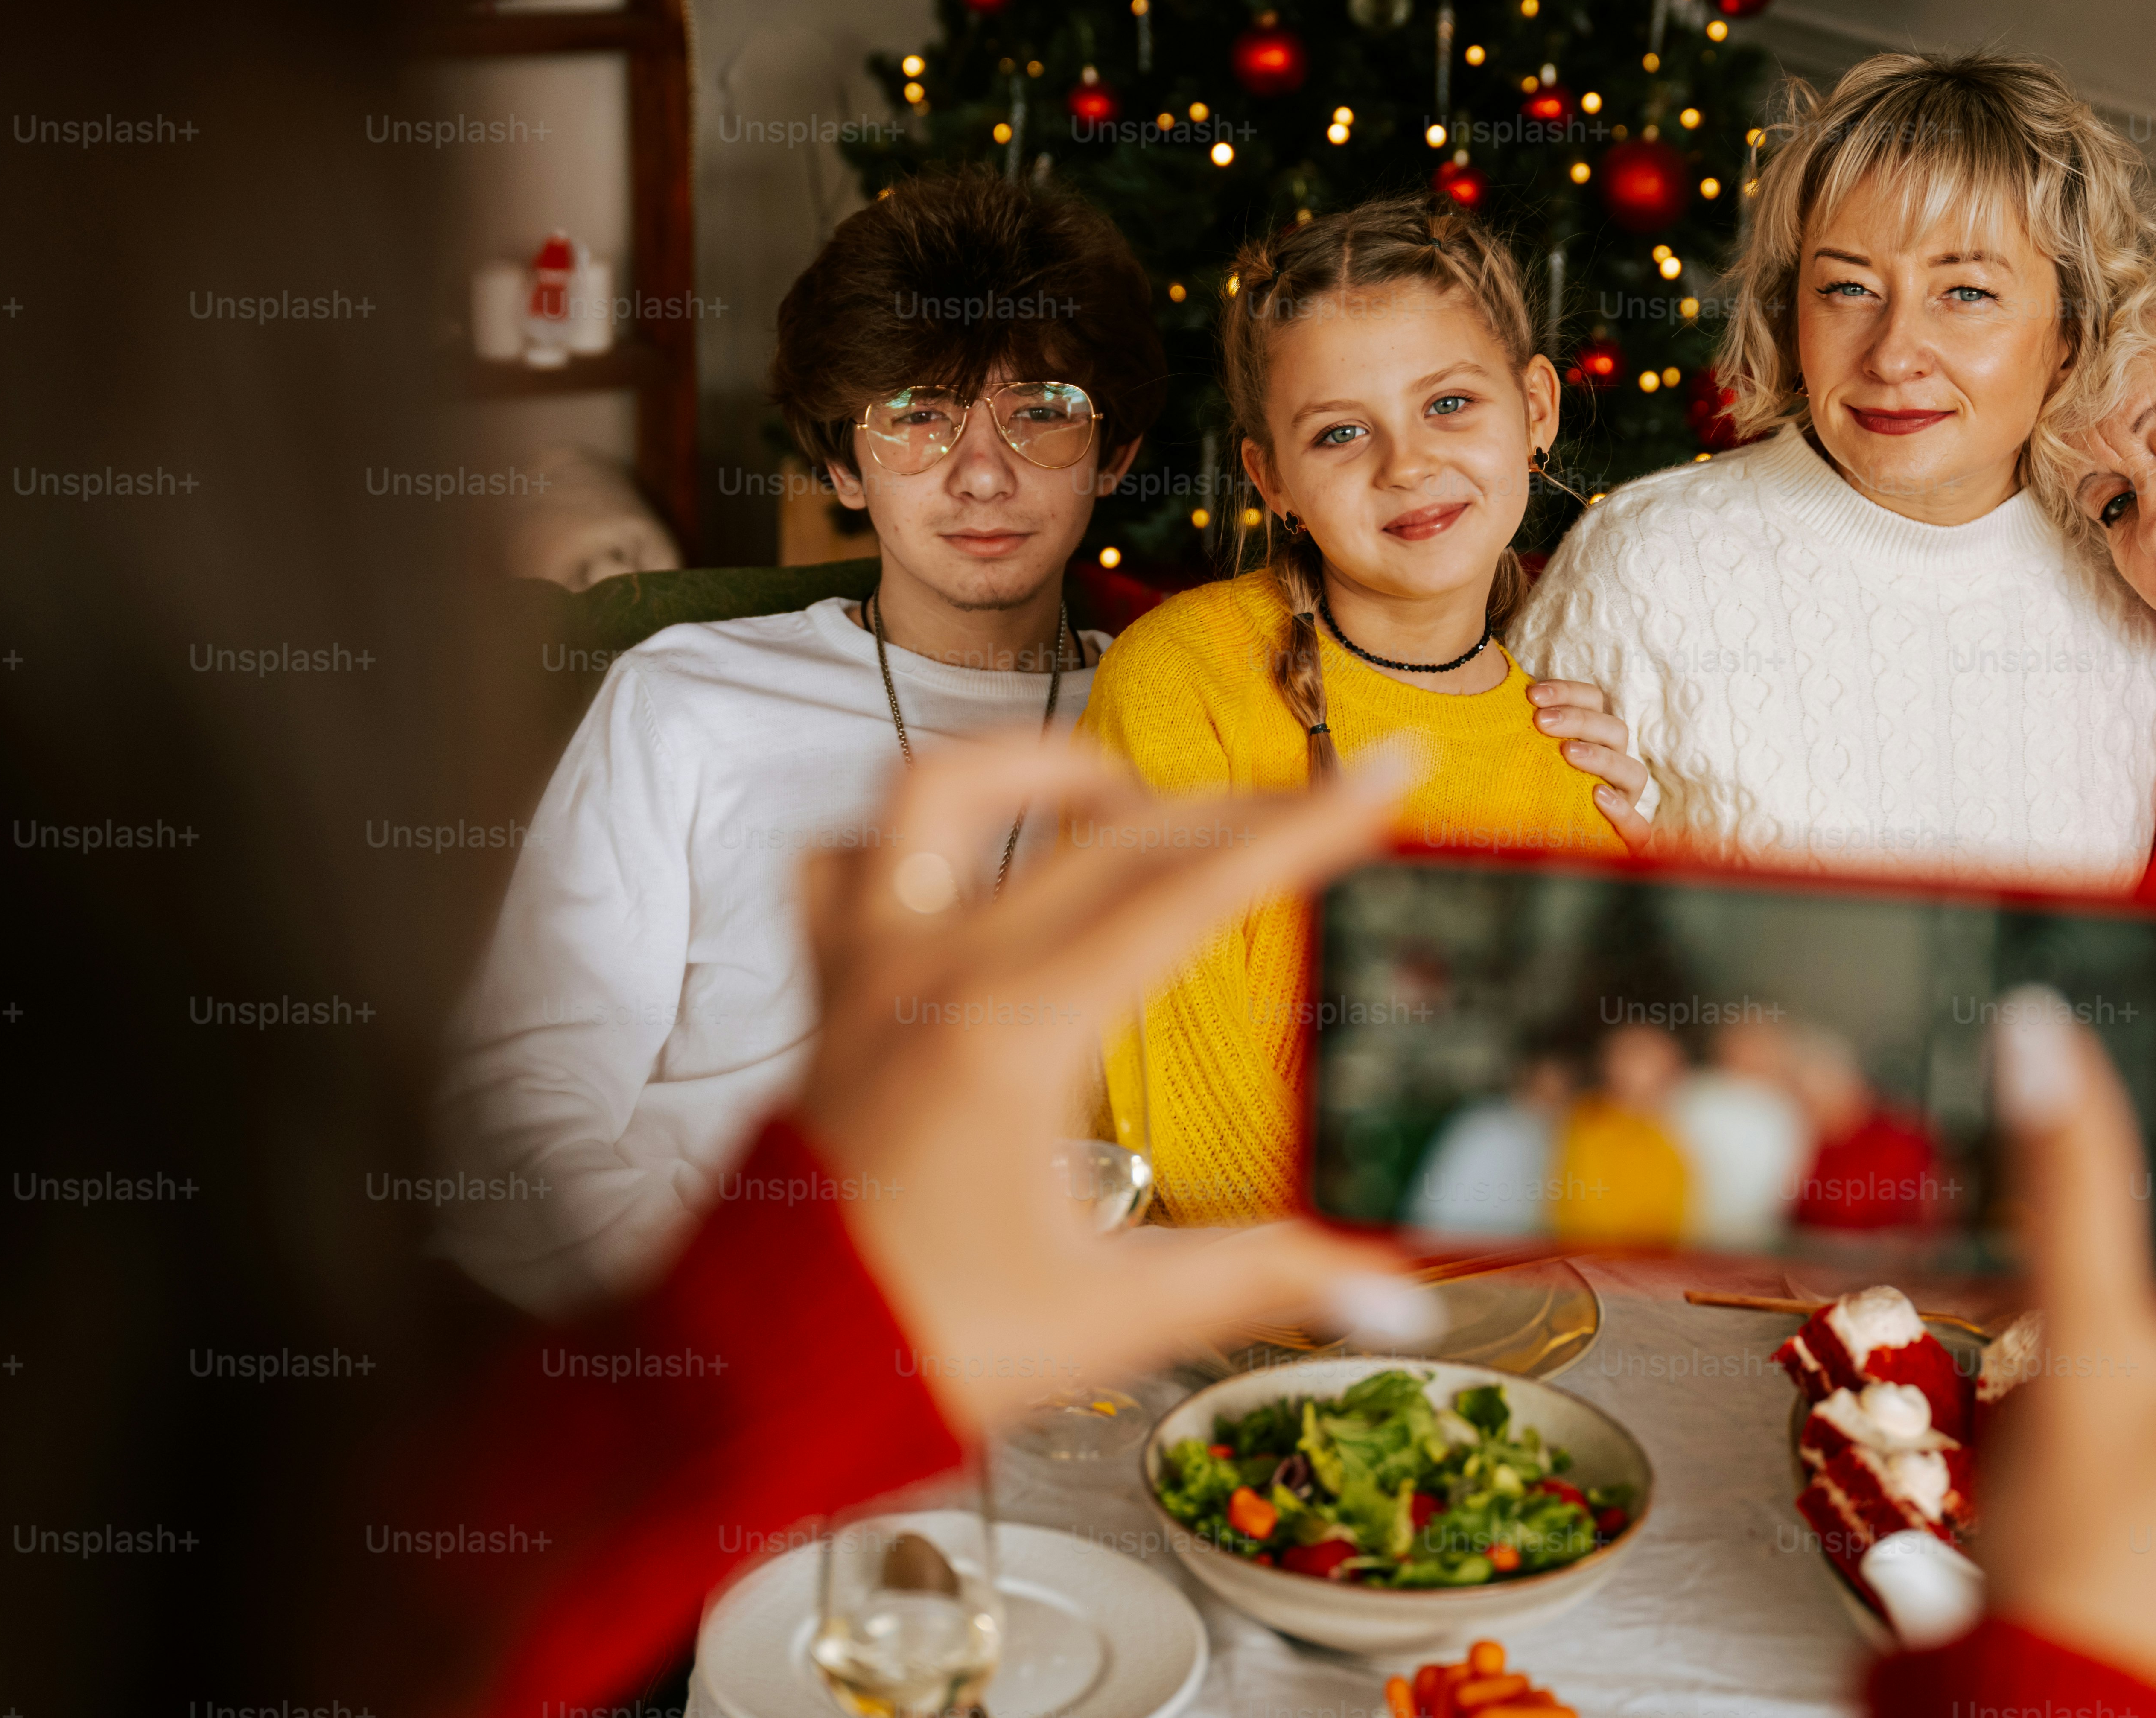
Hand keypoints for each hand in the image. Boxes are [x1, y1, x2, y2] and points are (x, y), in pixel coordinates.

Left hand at [798, 735, 1431, 1438]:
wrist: (755, 1387)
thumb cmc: (916, 1352)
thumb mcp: (1111, 1318)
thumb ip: (1262, 1282)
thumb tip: (1400, 1295)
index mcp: (1016, 1031)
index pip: (1192, 892)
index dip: (1305, 828)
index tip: (1386, 774)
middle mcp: (936, 971)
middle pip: (1111, 833)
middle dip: (1234, 803)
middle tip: (1322, 797)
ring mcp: (867, 972)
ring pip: (943, 789)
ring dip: (1047, 768)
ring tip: (1129, 794)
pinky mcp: (825, 998)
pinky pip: (843, 864)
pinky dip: (904, 837)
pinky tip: (966, 860)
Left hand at [1524, 678, 1653, 838]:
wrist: (1529, 841)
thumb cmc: (1522, 789)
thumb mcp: (1521, 756)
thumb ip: (1521, 730)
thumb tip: (1507, 699)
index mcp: (1594, 737)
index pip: (1593, 700)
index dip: (1567, 692)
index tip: (1532, 695)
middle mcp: (1614, 764)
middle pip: (1614, 730)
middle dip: (1578, 721)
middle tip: (1541, 722)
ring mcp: (1624, 798)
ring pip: (1633, 772)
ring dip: (1601, 758)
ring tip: (1568, 754)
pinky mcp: (1627, 834)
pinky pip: (1638, 826)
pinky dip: (1622, 811)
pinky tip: (1598, 797)